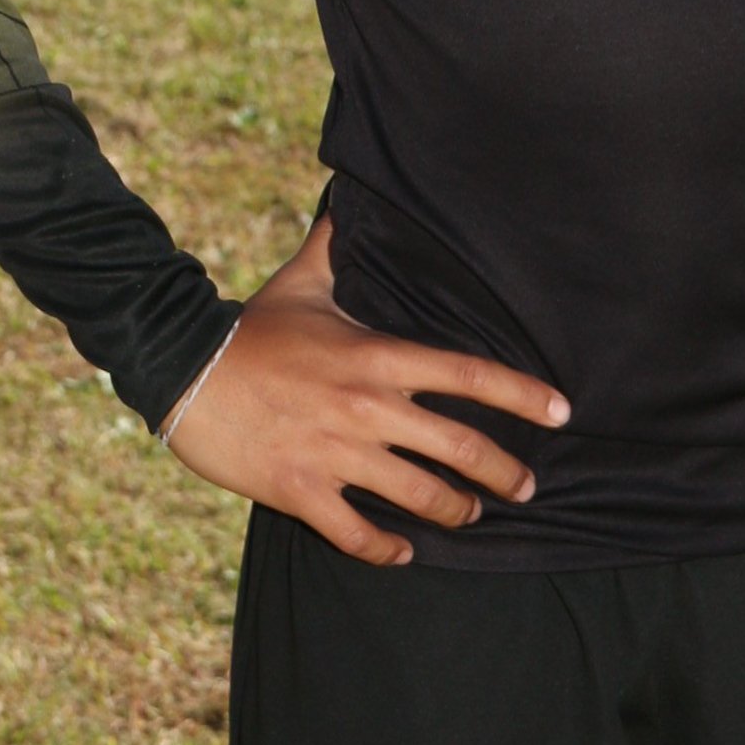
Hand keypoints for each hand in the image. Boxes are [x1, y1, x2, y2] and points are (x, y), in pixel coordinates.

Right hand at [161, 211, 570, 564]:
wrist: (183, 370)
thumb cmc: (251, 327)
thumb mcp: (303, 279)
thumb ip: (337, 241)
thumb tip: (351, 192)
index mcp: (378, 356)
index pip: (469, 375)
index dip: (523, 395)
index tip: (562, 412)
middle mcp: (367, 407)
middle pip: (459, 448)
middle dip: (503, 473)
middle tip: (526, 488)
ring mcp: (335, 454)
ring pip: (417, 496)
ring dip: (454, 511)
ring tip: (470, 516)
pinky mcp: (300, 491)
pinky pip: (356, 534)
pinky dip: (386, 549)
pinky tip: (403, 552)